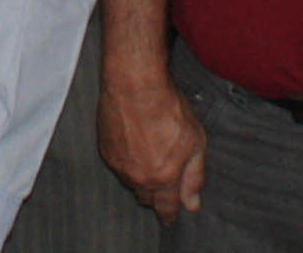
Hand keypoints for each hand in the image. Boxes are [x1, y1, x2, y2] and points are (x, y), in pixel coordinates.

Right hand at [98, 64, 207, 220]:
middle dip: (156, 196)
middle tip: (163, 186)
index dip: (169, 215)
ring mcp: (120, 164)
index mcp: (164, 177)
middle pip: (147, 198)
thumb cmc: (167, 107)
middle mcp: (139, 176)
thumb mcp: (195, 141)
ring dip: (141, 178)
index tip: (169, 219)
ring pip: (131, 182)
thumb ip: (194, 176)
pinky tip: (135, 145)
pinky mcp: (106, 150)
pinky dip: (127, 162)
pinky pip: (119, 166)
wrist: (134, 84)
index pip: (166, 207)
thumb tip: (193, 203)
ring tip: (150, 159)